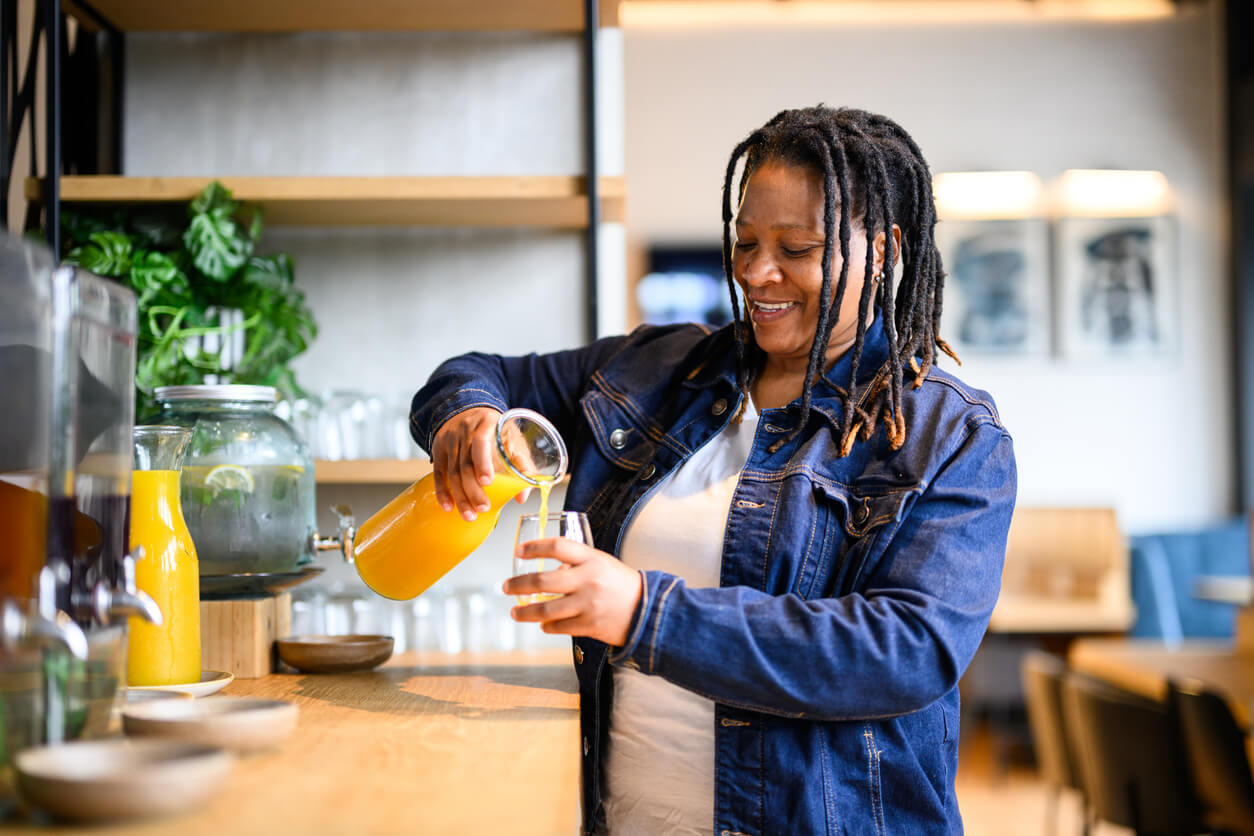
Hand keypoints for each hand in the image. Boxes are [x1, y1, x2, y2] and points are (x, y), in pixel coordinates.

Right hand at [430, 407, 529, 519]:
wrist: (467, 410)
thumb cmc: (495, 428)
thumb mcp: (512, 437)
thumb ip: (522, 464)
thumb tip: (523, 495)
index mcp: (486, 423)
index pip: (481, 442)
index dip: (483, 462)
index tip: (487, 481)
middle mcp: (464, 430)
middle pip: (465, 463)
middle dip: (473, 489)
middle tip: (483, 508)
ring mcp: (450, 440)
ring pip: (452, 472)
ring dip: (460, 496)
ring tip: (469, 515)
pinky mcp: (438, 450)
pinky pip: (438, 473)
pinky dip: (442, 491)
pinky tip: (448, 506)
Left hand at [503, 538, 642, 647]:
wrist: (649, 611)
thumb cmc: (622, 585)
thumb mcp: (603, 564)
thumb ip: (577, 564)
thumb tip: (550, 570)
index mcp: (592, 559)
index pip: (558, 546)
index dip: (534, 547)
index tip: (518, 551)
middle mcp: (588, 580)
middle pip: (543, 581)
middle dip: (518, 585)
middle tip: (506, 587)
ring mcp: (588, 605)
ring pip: (545, 609)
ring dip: (525, 612)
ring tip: (515, 612)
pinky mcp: (589, 626)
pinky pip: (558, 627)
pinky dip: (546, 626)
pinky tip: (542, 624)